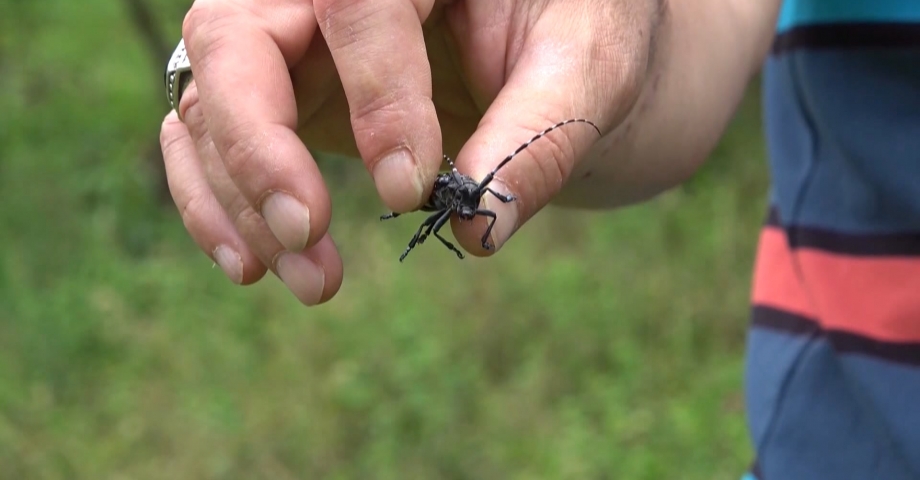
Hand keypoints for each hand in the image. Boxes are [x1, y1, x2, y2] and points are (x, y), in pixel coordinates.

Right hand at [159, 0, 662, 304]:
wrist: (550, 48)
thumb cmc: (572, 35)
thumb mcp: (590, 64)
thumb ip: (541, 132)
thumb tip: (481, 225)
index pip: (354, 1)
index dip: (374, 93)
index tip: (410, 188)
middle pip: (235, 38)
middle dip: (259, 148)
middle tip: (309, 234)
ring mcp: (286, 36)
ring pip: (210, 99)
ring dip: (239, 201)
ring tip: (312, 281)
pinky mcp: (275, 93)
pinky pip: (206, 137)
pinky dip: (213, 203)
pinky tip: (250, 264)